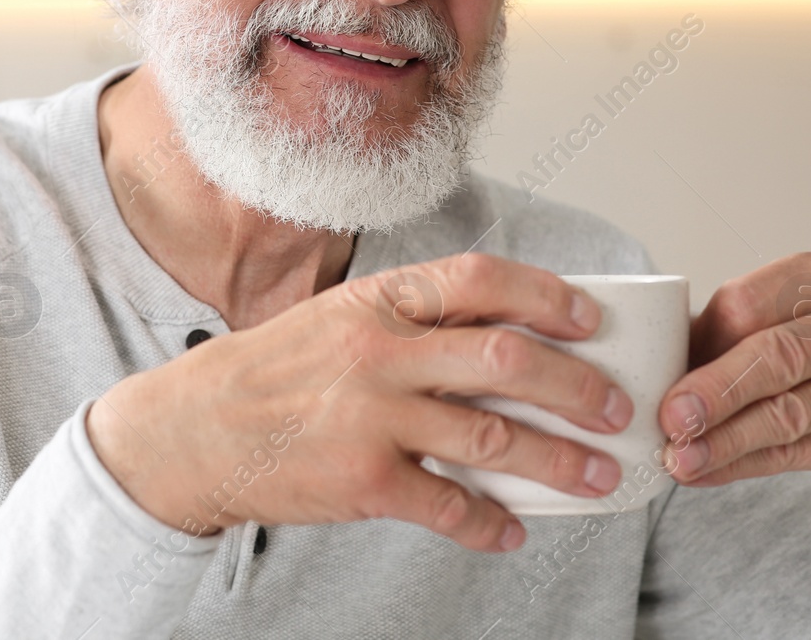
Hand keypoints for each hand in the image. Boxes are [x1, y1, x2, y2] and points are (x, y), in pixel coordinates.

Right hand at [86, 253, 635, 553]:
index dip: (547, 295)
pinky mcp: (362, 481)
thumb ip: (411, 323)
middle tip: (617, 409)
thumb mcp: (338, 320)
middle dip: (576, 386)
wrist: (194, 430)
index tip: (592, 318)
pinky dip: (489, 523)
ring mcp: (371, 417)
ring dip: (559, 460)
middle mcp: (379, 351)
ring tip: (598, 477)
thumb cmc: (273, 372)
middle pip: (506, 358)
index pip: (480, 279)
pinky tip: (512, 530)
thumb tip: (504, 336)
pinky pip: (448, 505)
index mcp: (378, 302)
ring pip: (493, 436)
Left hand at [659, 252, 810, 499]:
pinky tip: (706, 471)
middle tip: (668, 417)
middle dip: (713, 391)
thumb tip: (652, 366)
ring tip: (677, 456)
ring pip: (785, 414)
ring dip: (722, 440)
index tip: (661, 368)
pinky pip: (796, 454)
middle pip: (774, 357)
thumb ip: (731, 334)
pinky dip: (742, 465)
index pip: (748, 302)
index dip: (701, 339)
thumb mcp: (793, 322)